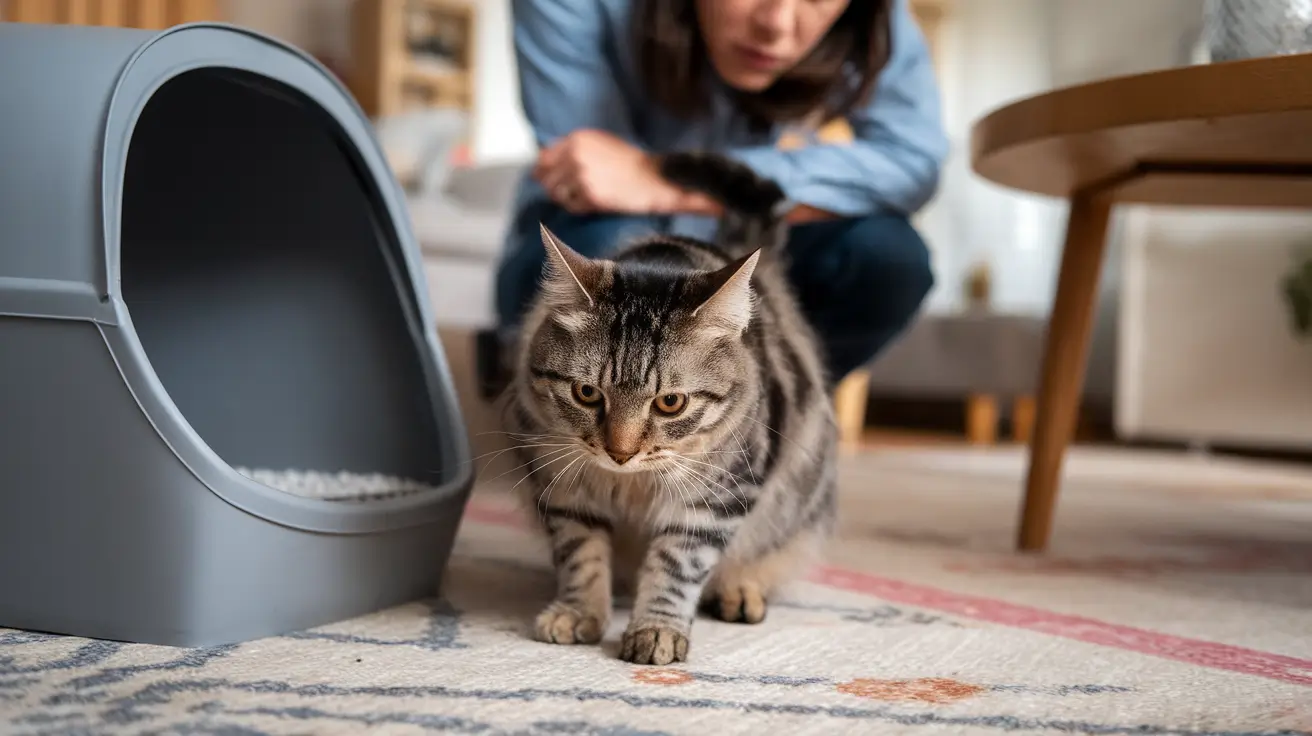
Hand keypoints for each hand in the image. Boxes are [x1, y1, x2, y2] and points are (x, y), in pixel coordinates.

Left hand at [533, 129, 717, 215]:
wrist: (653, 177)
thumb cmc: (629, 162)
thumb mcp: (599, 143)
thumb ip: (571, 149)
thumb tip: (541, 163)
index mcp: (577, 139)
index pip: (543, 158)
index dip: (543, 172)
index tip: (547, 180)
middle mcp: (576, 155)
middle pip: (547, 179)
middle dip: (557, 188)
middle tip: (573, 192)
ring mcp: (582, 176)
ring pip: (557, 195)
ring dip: (568, 199)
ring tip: (586, 196)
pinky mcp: (590, 195)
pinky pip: (572, 207)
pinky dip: (580, 208)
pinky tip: (594, 203)